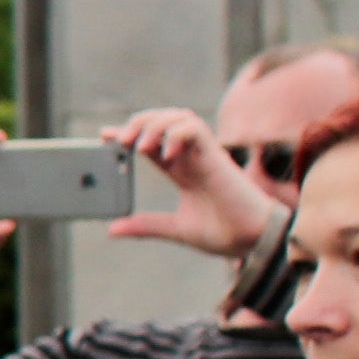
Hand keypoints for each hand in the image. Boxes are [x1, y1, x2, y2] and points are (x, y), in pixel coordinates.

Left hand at [104, 108, 282, 258]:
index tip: (105, 137)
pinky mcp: (216, 156)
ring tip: (139, 146)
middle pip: (163, 121)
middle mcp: (191, 158)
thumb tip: (112, 229)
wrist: (253, 241)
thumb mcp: (175, 229)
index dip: (129, 134)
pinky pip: (194, 128)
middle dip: (138, 123)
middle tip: (119, 141)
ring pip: (178, 116)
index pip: (152, 142)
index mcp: (182, 171)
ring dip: (154, 124)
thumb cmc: (225, 233)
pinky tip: (165, 154)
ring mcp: (204, 154)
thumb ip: (145, 226)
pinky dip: (175, 134)